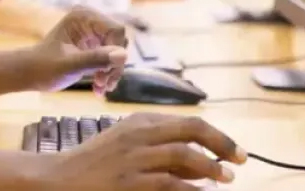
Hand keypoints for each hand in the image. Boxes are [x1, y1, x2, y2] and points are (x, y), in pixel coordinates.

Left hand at [26, 6, 127, 93]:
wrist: (30, 74)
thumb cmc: (43, 67)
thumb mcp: (70, 65)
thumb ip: (95, 59)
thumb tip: (123, 55)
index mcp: (82, 16)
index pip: (116, 30)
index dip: (116, 52)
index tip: (106, 74)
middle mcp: (90, 20)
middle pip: (119, 42)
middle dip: (113, 65)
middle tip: (103, 84)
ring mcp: (92, 33)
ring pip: (117, 52)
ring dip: (111, 72)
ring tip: (100, 89)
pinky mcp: (93, 46)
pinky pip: (110, 59)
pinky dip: (107, 74)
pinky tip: (98, 89)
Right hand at [34, 113, 246, 189]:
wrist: (62, 177)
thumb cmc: (97, 161)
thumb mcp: (126, 142)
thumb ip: (158, 144)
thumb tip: (202, 157)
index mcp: (140, 121)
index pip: (188, 122)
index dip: (218, 136)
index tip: (235, 151)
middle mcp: (139, 134)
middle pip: (191, 131)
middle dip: (222, 144)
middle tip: (241, 160)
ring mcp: (134, 158)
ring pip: (184, 156)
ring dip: (211, 168)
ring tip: (226, 179)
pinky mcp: (130, 183)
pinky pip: (170, 183)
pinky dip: (191, 189)